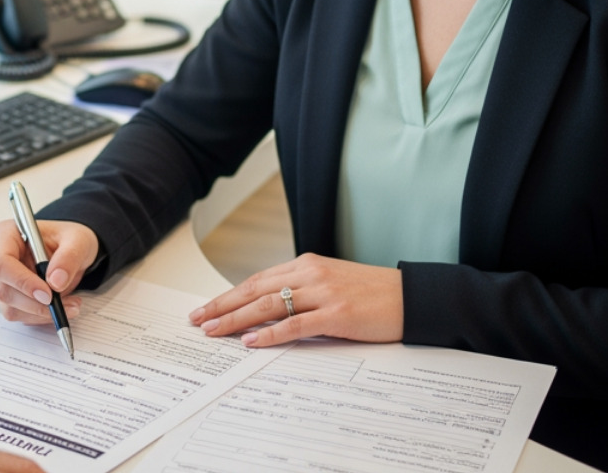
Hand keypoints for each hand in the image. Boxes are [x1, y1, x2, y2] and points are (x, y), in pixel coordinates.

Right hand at [0, 218, 98, 323]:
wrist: (69, 250)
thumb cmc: (68, 238)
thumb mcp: (78, 240)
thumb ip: (69, 257)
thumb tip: (55, 282)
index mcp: (6, 234)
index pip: (1, 263)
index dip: (22, 282)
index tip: (47, 294)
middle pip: (4, 290)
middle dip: (35, 303)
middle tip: (62, 305)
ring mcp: (0, 279)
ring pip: (11, 307)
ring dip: (41, 312)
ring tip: (70, 304)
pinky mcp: (8, 296)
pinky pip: (19, 314)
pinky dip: (41, 316)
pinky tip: (61, 306)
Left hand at [188, 253, 402, 347]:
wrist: (410, 295)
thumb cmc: (372, 293)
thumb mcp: (331, 284)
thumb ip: (302, 293)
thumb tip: (268, 313)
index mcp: (306, 265)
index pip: (257, 280)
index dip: (229, 295)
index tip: (207, 308)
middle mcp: (310, 274)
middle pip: (255, 289)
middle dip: (222, 305)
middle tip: (197, 320)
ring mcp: (323, 292)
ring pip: (268, 304)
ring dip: (236, 319)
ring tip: (214, 331)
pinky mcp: (337, 314)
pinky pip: (295, 324)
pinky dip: (270, 333)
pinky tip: (252, 341)